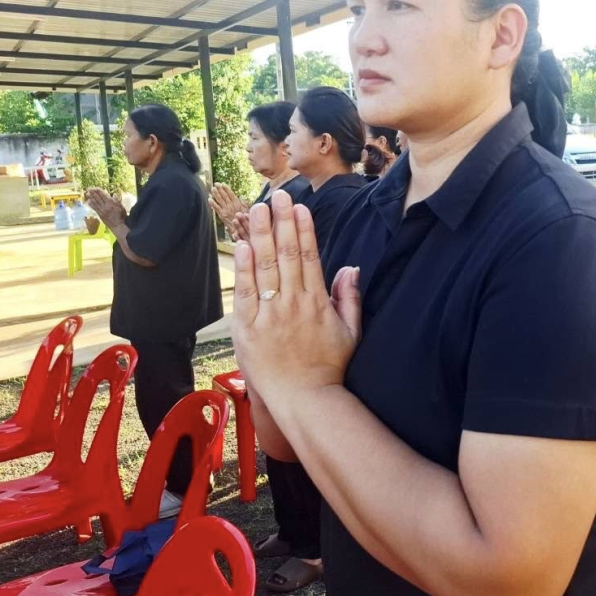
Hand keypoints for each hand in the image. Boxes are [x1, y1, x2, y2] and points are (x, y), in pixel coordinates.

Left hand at [85, 187, 125, 227]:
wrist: (117, 226)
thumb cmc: (121, 216)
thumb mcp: (122, 208)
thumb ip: (118, 201)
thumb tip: (115, 194)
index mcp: (111, 204)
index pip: (104, 196)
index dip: (99, 191)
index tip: (95, 187)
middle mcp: (105, 207)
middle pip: (98, 198)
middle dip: (93, 193)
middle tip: (89, 188)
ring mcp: (102, 211)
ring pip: (95, 203)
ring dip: (91, 198)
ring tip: (87, 193)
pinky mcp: (100, 214)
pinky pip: (94, 208)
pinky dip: (91, 204)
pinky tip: (88, 202)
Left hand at [209, 183, 245, 223]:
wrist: (242, 230)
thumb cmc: (246, 221)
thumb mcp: (248, 211)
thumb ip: (244, 203)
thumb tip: (242, 196)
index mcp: (237, 204)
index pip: (231, 194)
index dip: (227, 189)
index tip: (223, 184)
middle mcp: (231, 206)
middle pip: (224, 196)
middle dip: (220, 189)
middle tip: (216, 183)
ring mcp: (226, 210)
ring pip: (220, 200)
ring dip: (216, 194)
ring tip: (212, 189)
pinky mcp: (222, 215)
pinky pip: (216, 208)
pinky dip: (213, 203)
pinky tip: (209, 199)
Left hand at [232, 192, 360, 403]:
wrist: (306, 399)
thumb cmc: (329, 367)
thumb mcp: (351, 332)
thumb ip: (349, 298)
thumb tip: (351, 268)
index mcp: (317, 302)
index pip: (309, 256)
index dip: (304, 229)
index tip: (299, 207)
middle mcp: (294, 303)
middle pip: (286, 254)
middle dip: (281, 222)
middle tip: (276, 196)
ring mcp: (270, 315)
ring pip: (266, 266)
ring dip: (262, 235)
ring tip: (258, 210)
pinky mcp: (249, 329)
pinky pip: (246, 292)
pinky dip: (244, 268)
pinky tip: (244, 245)